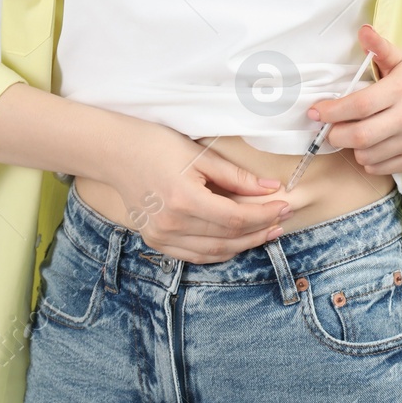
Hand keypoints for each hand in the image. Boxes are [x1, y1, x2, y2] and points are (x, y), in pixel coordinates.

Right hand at [106, 124, 293, 263]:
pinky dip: (220, 251)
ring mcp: (161, 237)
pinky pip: (195, 255)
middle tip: (282, 219)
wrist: (116, 154)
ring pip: (214, 251)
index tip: (285, 206)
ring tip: (266, 231)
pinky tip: (238, 241)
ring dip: (244, 244)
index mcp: (184, 200)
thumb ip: (238, 177)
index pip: (236, 218)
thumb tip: (272, 188)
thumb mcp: (202, 156)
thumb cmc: (158, 146)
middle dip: (260, 230)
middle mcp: (171, 225)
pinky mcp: (156, 242)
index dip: (264, 215)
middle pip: (228, 238)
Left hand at [310, 24, 401, 175]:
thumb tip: (363, 31)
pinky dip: (369, 160)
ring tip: (355, 135)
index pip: (360, 105)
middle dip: (336, 135)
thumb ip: (380, 47)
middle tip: (331, 129)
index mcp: (401, 89)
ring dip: (353, 148)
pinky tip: (373, 146)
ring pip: (368, 155)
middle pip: (360, 135)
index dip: (333, 111)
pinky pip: (381, 167)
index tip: (316, 112)